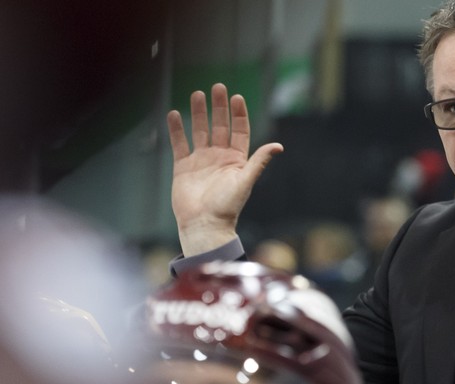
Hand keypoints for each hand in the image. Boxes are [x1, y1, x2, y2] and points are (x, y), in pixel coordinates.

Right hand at [167, 83, 282, 255]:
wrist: (204, 224)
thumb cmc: (227, 207)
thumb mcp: (245, 181)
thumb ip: (259, 162)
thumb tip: (278, 146)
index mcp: (237, 160)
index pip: (239, 131)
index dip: (239, 114)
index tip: (237, 97)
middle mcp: (219, 157)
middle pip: (220, 126)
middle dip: (219, 107)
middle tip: (217, 87)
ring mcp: (201, 161)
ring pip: (200, 131)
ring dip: (198, 113)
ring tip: (197, 94)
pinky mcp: (183, 167)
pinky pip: (179, 144)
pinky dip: (177, 130)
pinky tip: (175, 115)